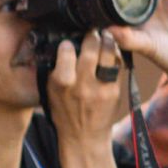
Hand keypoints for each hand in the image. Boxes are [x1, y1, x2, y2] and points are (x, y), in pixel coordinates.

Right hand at [47, 32, 126, 150]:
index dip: (68, 43)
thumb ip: (56, 69)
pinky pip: (117, 67)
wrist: (84, 137)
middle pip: (91, 52)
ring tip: (106, 36)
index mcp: (62, 83)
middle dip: (92, 36)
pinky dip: (115, 57)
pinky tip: (113, 51)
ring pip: (108, 57)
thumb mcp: (51, 92)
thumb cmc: (65, 113)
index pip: (66, 53)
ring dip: (108, 42)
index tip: (68, 41)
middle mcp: (81, 85)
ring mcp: (100, 88)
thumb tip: (61, 45)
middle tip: (93, 30)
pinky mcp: (114, 91)